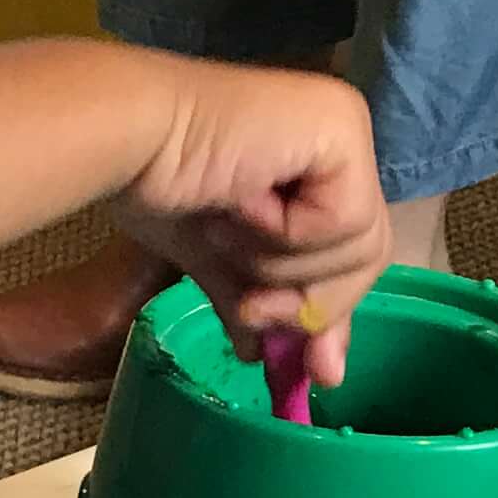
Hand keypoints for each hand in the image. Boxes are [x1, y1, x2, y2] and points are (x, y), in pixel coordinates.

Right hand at [117, 59, 391, 386]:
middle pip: (367, 255)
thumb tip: (274, 360)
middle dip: (312, 302)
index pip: (351, 251)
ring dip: (284, 263)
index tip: (310, 369)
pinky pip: (344, 219)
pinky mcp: (340, 130)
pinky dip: (287, 232)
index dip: (330, 311)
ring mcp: (345, 129)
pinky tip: (241, 202)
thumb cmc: (157, 184)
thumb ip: (255, 300)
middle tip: (252, 312)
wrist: (130, 141)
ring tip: (226, 233)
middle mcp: (342, 136)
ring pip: (359, 245)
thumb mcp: (220, 260)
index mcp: (318, 159)